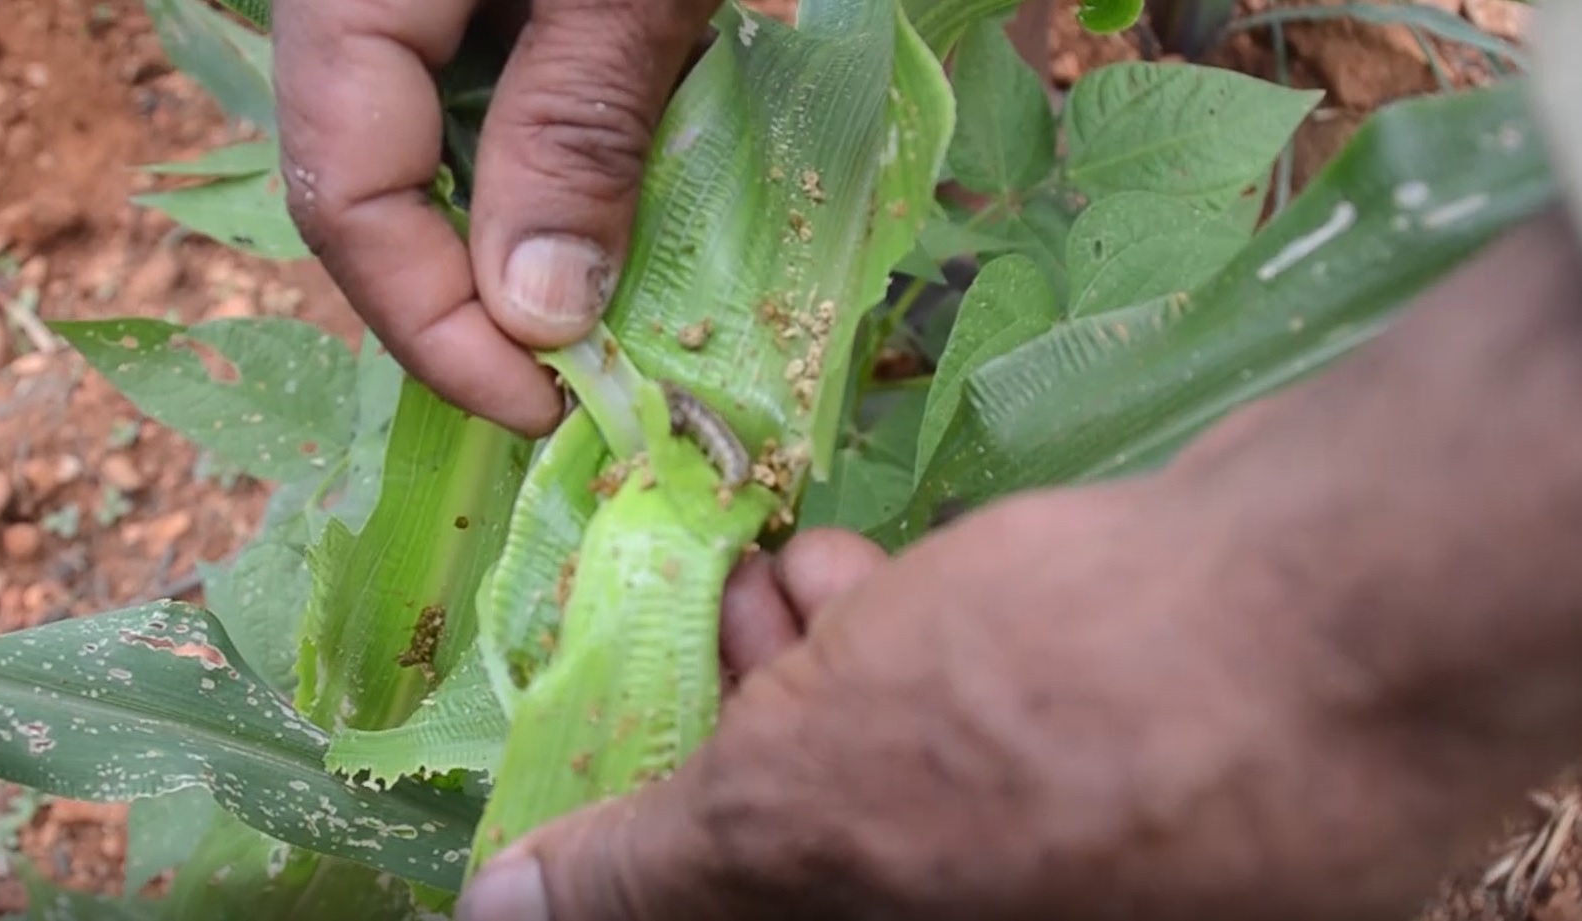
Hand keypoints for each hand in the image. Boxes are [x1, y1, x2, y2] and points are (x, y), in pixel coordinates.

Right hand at [273, 0, 719, 436]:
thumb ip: (574, 130)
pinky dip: (545, 144)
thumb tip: (539, 317)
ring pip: (419, 141)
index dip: (437, 329)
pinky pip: (470, 81)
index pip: (342, 199)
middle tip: (580, 375)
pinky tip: (630, 179)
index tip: (546, 408)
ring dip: (516, 225)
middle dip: (472, 296)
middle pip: (365, 185)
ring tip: (615, 296)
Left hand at [452, 453, 1515, 920]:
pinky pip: (975, 716)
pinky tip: (858, 564)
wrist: (1336, 618)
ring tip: (765, 566)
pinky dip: (905, 644)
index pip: (745, 906)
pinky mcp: (1135, 758)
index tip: (617, 740)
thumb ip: (655, 872)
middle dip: (735, 721)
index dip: (661, 836)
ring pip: (891, 764)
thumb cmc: (1052, 719)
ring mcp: (1080, 852)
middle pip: (815, 840)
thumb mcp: (806, 803)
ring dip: (808, 664)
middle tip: (705, 609)